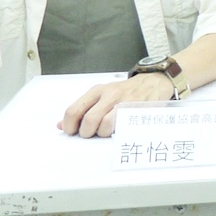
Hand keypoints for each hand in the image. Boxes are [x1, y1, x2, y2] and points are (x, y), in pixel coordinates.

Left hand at [60, 73, 174, 137]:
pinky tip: (122, 130)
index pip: (74, 111)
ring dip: (104, 134)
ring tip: (107, 132)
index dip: (69, 126)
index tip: (73, 132)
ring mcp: (127, 101)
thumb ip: (82, 109)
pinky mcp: (141, 109)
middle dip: (87, 133)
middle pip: (89, 120)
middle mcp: (111, 94)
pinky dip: (121, 133)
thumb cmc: (124, 92)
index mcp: (97, 91)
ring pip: (106, 125)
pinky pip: (126, 127)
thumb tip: (60, 125)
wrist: (154, 81)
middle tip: (91, 135)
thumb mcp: (101, 95)